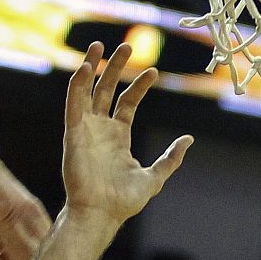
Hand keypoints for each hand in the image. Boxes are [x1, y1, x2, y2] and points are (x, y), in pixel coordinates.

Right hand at [62, 42, 192, 226]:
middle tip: (127, 46)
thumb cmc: (124, 201)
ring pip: (87, 91)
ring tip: (98, 45)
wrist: (101, 214)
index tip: (153, 72)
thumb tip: (188, 140)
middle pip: (106, 90)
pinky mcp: (72, 134)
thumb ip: (171, 158)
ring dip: (91, 67)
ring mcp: (85, 130)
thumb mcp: (154, 177)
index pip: (127, 104)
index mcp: (118, 138)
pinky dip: (77, 85)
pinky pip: (73, 104)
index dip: (138, 86)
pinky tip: (85, 68)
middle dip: (115, 67)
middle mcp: (100, 130)